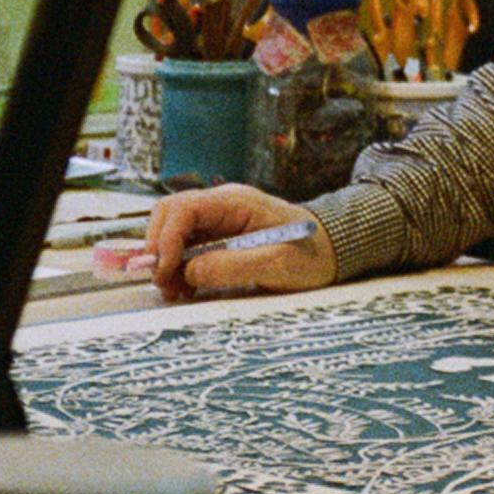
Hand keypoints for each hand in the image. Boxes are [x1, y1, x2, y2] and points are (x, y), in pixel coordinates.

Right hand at [99, 185, 336, 303]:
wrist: (334, 250)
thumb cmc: (313, 255)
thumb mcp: (277, 265)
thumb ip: (232, 266)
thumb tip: (188, 272)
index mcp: (236, 202)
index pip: (183, 208)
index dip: (165, 239)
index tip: (165, 271)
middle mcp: (223, 205)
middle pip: (170, 214)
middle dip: (159, 248)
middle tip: (164, 284)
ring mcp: (220, 218)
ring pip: (173, 230)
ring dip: (166, 259)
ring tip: (175, 291)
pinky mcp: (220, 235)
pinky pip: (186, 244)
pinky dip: (178, 266)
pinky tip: (186, 287)